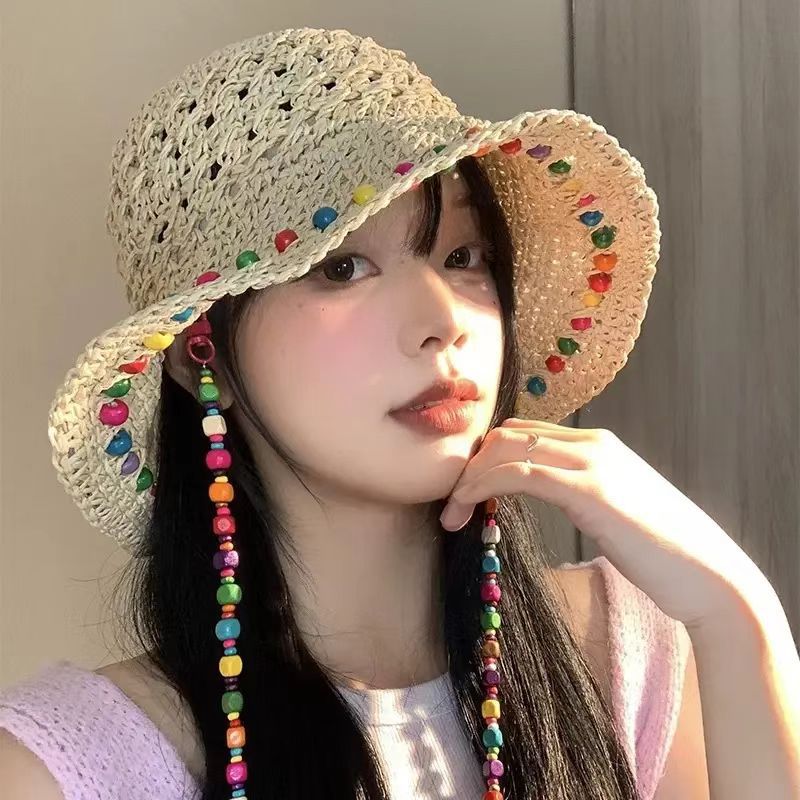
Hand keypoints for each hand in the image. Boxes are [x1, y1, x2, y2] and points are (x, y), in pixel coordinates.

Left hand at [440, 418, 771, 630]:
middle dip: (471, 466)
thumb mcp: (612, 509)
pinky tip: (469, 509)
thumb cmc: (661, 552)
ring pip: (507, 449)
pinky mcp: (590, 490)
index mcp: (597, 445)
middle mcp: (593, 444)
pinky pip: (519, 473)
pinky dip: (483, 486)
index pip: (523, 433)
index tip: (467, 491)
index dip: (486, 457)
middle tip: (452, 504)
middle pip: (508, 435)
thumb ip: (578, 492)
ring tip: (452, 515)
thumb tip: (541, 493)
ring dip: (469, 480)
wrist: (709, 576)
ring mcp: (593, 463)